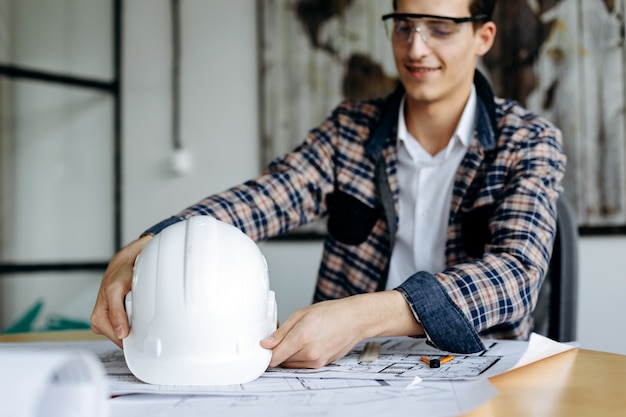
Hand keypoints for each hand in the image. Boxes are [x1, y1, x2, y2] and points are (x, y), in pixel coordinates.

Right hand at [90, 235, 152, 347]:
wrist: (122, 267)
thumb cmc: (118, 276)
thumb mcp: (116, 290)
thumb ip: (117, 312)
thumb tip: (120, 333)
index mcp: (98, 319)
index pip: (118, 340)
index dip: (132, 337)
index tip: (144, 335)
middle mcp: (101, 322)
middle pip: (122, 338)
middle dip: (133, 329)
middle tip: (139, 314)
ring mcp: (109, 322)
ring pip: (126, 333)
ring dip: (134, 324)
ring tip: (136, 309)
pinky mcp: (116, 319)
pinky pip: (128, 326)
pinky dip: (135, 320)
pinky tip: (135, 311)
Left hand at [260, 291, 422, 367]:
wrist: (355, 320)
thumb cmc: (331, 313)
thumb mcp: (301, 314)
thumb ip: (282, 331)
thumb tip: (266, 343)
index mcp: (302, 337)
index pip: (274, 357)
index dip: (266, 352)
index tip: (264, 346)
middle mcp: (309, 353)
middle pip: (281, 361)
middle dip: (278, 350)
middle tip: (282, 336)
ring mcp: (317, 361)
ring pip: (291, 364)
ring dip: (288, 355)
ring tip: (297, 337)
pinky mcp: (322, 365)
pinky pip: (303, 365)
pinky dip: (300, 357)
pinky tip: (306, 343)